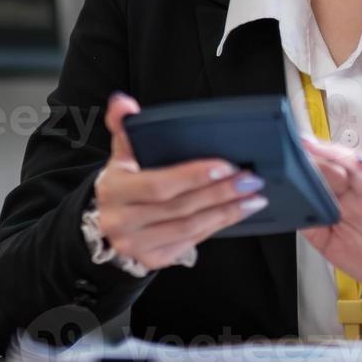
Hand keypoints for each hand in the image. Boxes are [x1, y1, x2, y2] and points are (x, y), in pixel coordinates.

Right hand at [91, 91, 268, 270]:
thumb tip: (123, 102)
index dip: (194, 176)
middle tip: (250, 180)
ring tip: (253, 197)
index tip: (226, 165)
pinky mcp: (152, 259)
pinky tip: (236, 213)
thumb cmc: (124, 182)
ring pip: (190, 228)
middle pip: (179, 207)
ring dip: (226, 212)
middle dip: (220, 193)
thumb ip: (124, 126)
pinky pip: (191, 242)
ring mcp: (135, 245)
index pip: (159, 184)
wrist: (108, 221)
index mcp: (113, 190)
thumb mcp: (121, 154)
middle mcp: (120, 221)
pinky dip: (217, 226)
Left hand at [300, 136, 361, 303]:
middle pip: (337, 165)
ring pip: (360, 167)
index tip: (281, 157)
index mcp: (342, 202)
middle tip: (294, 146)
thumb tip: (288, 209)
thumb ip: (313, 225)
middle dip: (315, 155)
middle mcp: (360, 194)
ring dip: (339, 156)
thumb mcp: (332, 245)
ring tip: (318, 149)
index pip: (321, 175)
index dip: (302, 165)